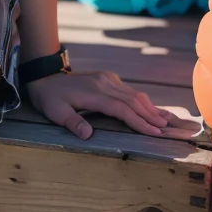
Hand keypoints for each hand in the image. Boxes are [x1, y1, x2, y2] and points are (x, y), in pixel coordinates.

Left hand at [26, 69, 173, 139]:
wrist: (44, 75)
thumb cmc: (49, 98)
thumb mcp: (55, 112)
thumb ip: (72, 123)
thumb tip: (88, 135)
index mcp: (94, 93)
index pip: (121, 109)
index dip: (138, 121)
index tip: (154, 132)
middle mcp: (104, 83)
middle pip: (133, 100)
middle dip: (151, 116)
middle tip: (167, 129)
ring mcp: (107, 79)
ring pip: (134, 94)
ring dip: (150, 107)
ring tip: (165, 121)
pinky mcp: (107, 78)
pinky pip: (129, 90)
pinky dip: (142, 101)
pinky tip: (151, 109)